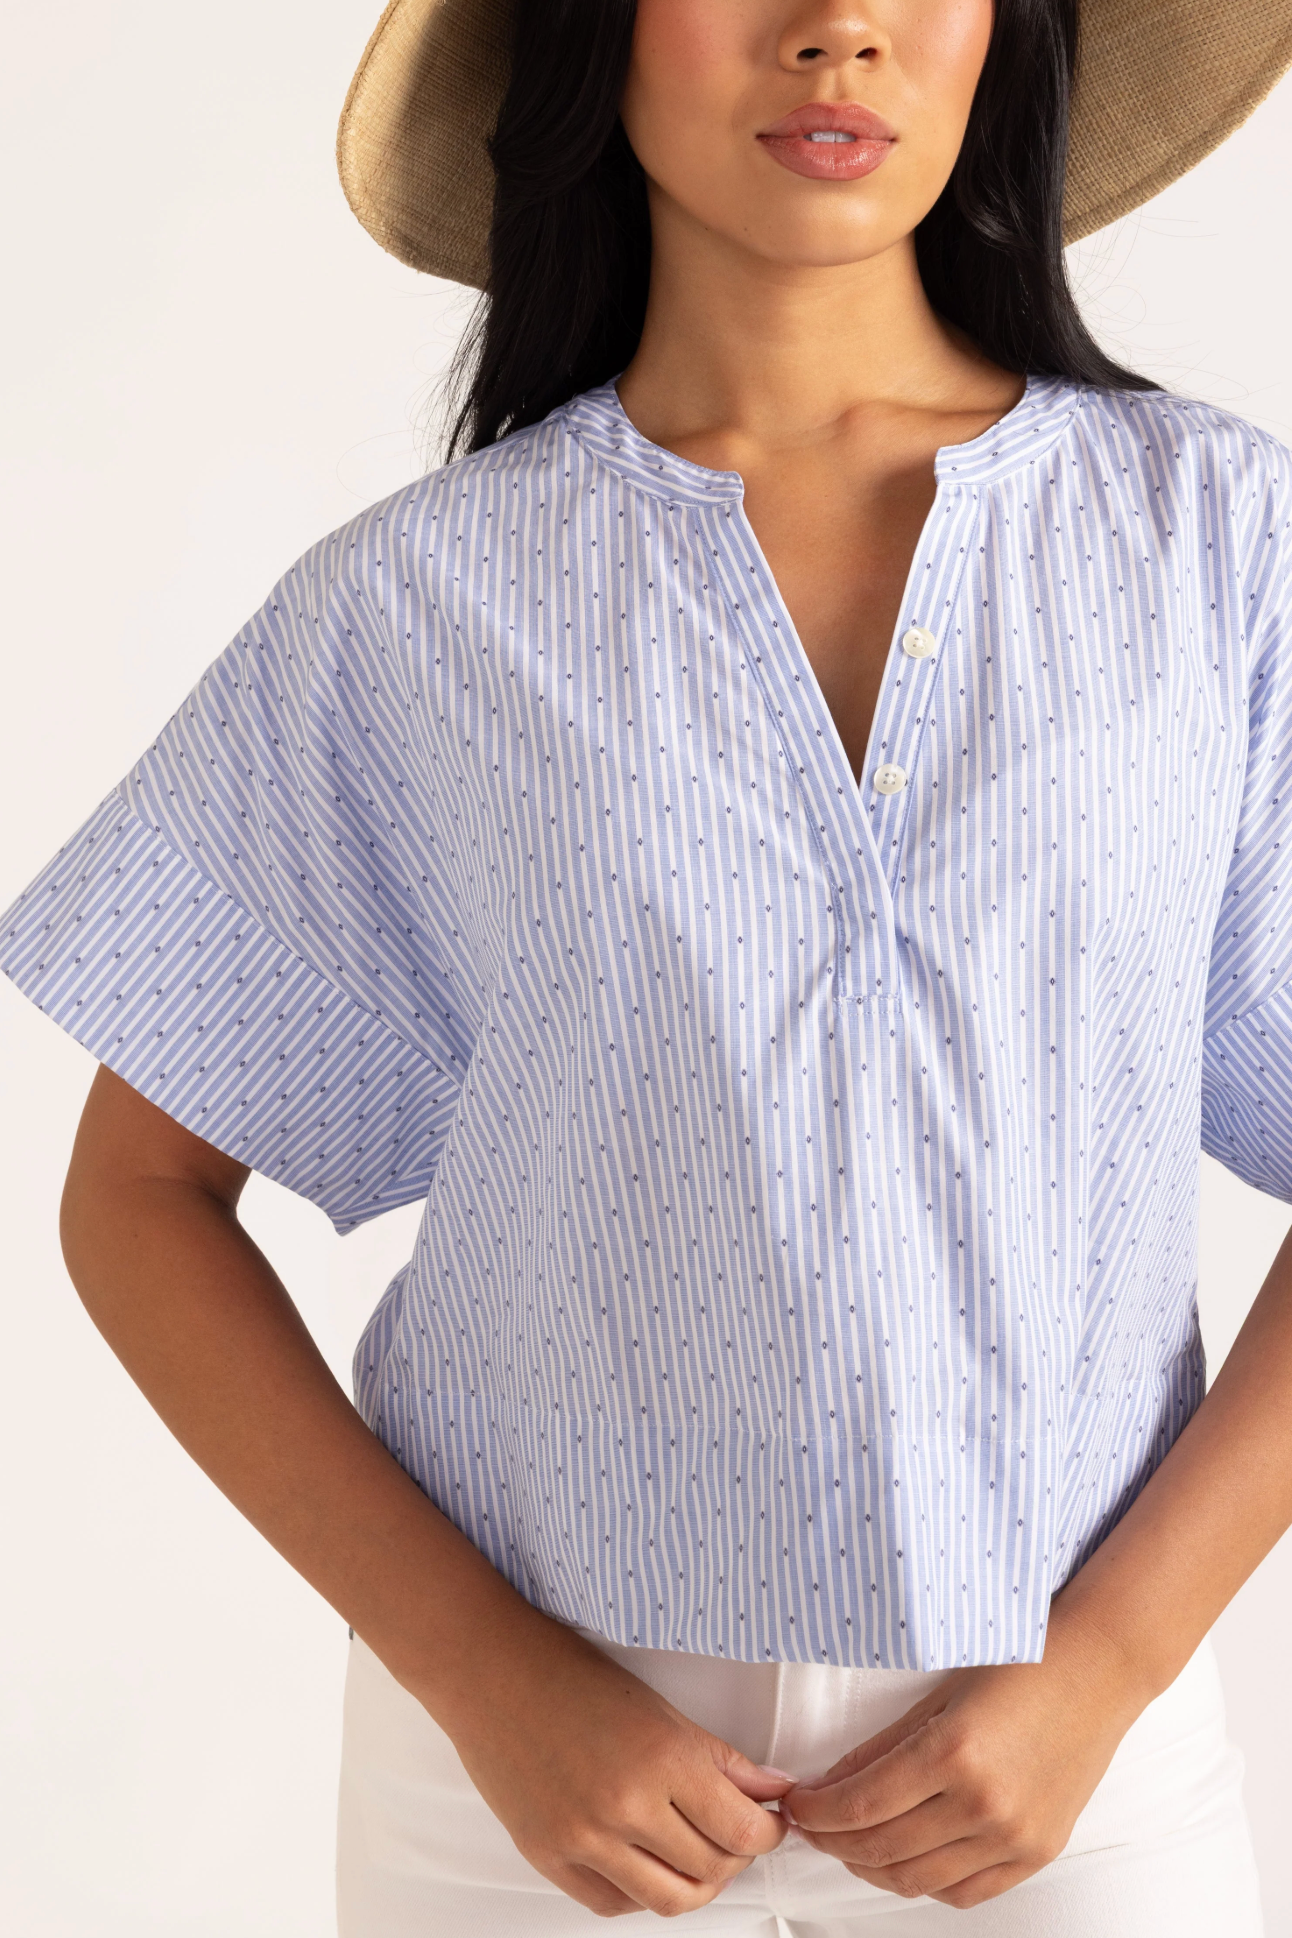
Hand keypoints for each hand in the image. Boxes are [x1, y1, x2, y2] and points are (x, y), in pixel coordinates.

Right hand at [416, 1610, 793, 1917]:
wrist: (491, 1673)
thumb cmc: (572, 1676)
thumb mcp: (659, 1708)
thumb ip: (721, 1759)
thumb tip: (772, 1792)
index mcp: (661, 1757)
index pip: (742, 1830)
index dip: (769, 1832)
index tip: (770, 1821)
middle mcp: (624, 1805)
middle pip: (712, 1869)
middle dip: (738, 1856)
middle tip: (737, 1831)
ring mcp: (583, 1839)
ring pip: (669, 1899)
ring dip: (696, 1882)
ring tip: (696, 1851)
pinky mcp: (549, 1857)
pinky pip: (614, 1903)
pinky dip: (641, 1891)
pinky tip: (646, 1860)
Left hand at [779, 1605, 1146, 1909]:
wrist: (1098, 1669)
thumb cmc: (1020, 1664)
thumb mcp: (938, 1694)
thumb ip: (883, 1745)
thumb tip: (830, 1784)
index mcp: (953, 1752)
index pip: (860, 1806)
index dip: (815, 1813)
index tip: (794, 1804)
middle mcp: (984, 1804)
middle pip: (881, 1849)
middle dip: (832, 1841)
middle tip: (811, 1824)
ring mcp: (1014, 1836)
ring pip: (917, 1880)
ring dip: (870, 1866)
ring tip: (850, 1842)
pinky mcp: (1037, 1852)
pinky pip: (964, 1891)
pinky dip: (924, 1881)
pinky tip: (904, 1856)